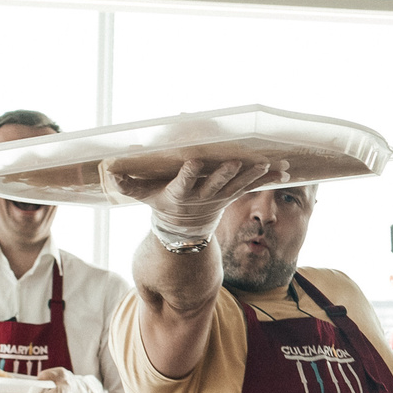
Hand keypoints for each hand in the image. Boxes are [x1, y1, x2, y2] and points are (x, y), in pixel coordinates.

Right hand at [109, 154, 290, 244]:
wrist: (183, 232)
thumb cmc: (161, 204)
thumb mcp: (143, 196)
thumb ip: (128, 184)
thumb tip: (108, 171)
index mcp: (180, 196)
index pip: (183, 184)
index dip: (187, 174)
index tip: (192, 162)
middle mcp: (202, 198)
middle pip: (215, 184)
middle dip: (226, 172)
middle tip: (237, 161)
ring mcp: (219, 198)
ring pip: (238, 186)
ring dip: (252, 175)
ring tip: (268, 165)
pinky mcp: (231, 197)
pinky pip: (251, 188)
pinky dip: (266, 179)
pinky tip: (284, 171)